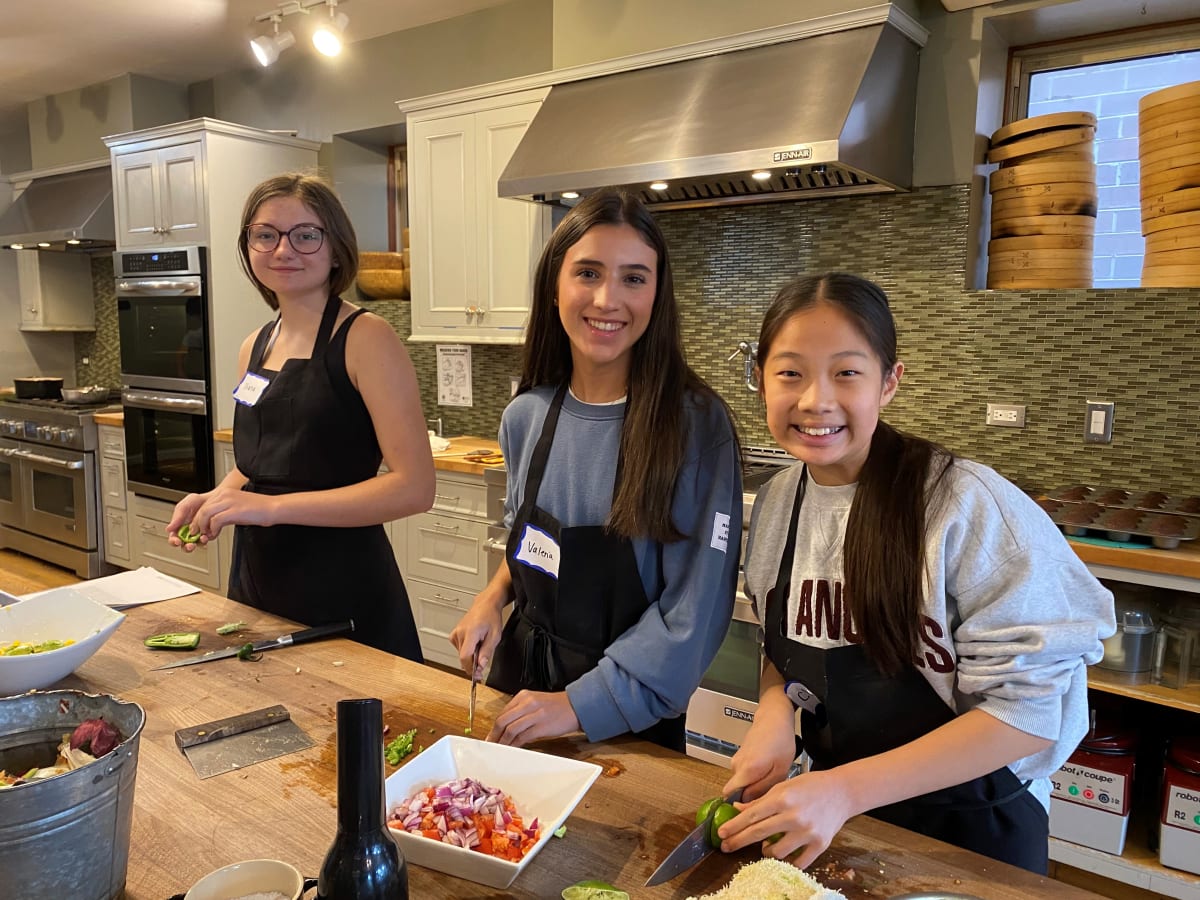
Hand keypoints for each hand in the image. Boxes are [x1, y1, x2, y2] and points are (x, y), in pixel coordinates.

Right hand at [166, 492, 210, 552]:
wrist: (212, 499)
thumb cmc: (197, 502)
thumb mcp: (185, 506)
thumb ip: (177, 517)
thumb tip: (168, 528)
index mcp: (179, 527)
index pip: (173, 538)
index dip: (174, 541)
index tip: (177, 541)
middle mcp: (188, 533)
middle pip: (184, 545)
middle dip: (187, 547)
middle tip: (190, 545)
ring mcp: (199, 534)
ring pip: (197, 545)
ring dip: (198, 544)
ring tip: (201, 539)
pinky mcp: (209, 534)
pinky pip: (208, 539)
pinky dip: (208, 538)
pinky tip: (207, 535)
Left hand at [167, 484, 275, 549]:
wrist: (273, 508)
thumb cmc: (259, 509)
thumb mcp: (237, 506)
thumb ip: (223, 511)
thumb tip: (212, 522)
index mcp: (225, 492)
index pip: (203, 504)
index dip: (198, 517)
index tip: (197, 527)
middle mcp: (225, 495)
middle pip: (202, 509)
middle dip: (197, 523)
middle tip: (198, 533)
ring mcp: (229, 502)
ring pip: (205, 514)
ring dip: (203, 527)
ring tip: (207, 534)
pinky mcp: (233, 511)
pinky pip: (215, 521)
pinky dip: (212, 530)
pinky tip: (216, 534)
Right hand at [449, 592, 504, 678]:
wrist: (485, 605)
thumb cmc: (491, 617)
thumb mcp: (495, 636)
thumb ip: (487, 652)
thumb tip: (481, 665)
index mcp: (470, 633)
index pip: (465, 657)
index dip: (471, 668)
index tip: (477, 674)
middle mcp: (460, 633)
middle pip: (463, 657)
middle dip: (473, 663)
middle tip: (483, 662)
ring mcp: (455, 634)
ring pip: (462, 655)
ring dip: (471, 656)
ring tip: (481, 645)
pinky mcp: (454, 635)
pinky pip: (460, 649)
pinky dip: (467, 650)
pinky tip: (474, 643)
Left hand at [487, 691, 579, 746]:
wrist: (576, 707)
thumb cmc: (556, 707)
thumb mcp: (535, 703)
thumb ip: (520, 712)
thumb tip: (506, 728)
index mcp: (524, 696)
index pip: (503, 712)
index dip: (494, 726)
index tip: (490, 735)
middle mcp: (528, 703)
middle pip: (503, 720)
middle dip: (494, 734)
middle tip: (490, 744)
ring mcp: (535, 714)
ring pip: (511, 729)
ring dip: (503, 741)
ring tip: (499, 748)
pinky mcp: (542, 726)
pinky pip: (522, 737)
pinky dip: (514, 744)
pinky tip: (512, 748)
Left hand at [716, 768, 854, 868]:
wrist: (842, 791)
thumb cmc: (811, 786)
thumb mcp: (784, 785)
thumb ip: (761, 799)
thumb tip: (737, 809)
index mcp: (782, 798)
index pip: (752, 815)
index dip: (734, 826)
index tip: (721, 834)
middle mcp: (794, 816)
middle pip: (758, 833)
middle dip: (738, 841)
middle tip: (726, 847)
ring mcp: (807, 832)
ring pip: (776, 852)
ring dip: (765, 851)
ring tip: (764, 847)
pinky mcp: (820, 845)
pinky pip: (798, 863)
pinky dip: (787, 861)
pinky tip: (782, 856)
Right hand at [723, 704, 797, 801]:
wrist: (773, 718)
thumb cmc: (780, 740)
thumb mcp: (780, 769)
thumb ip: (764, 789)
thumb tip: (752, 803)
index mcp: (746, 771)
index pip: (731, 797)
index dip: (740, 806)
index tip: (750, 812)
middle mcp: (736, 766)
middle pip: (737, 791)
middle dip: (750, 796)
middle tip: (768, 795)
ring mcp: (736, 760)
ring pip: (742, 782)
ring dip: (754, 784)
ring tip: (771, 777)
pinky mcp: (739, 756)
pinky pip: (744, 772)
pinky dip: (754, 774)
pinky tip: (767, 768)